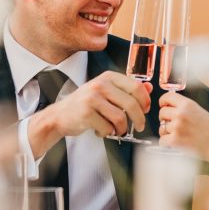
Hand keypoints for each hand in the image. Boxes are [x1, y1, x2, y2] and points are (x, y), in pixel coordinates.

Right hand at [29, 73, 151, 155]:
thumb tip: (149, 87)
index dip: (145, 101)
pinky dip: (107, 133)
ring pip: (120, 117)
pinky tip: (101, 131)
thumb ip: (126, 89)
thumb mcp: (106, 92)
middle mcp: (100, 84)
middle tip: (139, 127)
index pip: (136, 87)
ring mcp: (91, 98)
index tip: (145, 111)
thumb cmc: (86, 105)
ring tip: (116, 131)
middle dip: (139, 119)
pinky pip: (107, 127)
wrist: (59, 116)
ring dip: (122, 129)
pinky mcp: (85, 113)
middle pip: (131, 103)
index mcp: (108, 77)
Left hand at [159, 91, 208, 157]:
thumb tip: (169, 106)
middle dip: (166, 119)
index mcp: (188, 104)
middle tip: (175, 125)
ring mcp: (177, 127)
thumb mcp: (200, 111)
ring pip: (161, 128)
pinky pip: (162, 140)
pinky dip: (168, 143)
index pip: (166, 97)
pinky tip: (178, 143)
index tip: (164, 106)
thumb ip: (185, 107)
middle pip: (162, 112)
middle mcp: (180, 114)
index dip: (163, 102)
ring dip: (167, 132)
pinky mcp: (175, 141)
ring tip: (180, 136)